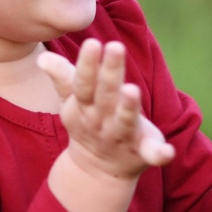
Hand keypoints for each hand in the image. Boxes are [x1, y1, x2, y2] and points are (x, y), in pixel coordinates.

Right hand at [38, 39, 174, 180]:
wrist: (96, 169)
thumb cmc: (88, 121)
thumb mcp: (73, 101)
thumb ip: (63, 77)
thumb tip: (42, 58)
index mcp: (85, 106)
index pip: (83, 84)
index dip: (87, 64)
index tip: (92, 42)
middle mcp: (102, 121)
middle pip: (106, 95)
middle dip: (110, 72)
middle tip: (115, 46)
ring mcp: (122, 137)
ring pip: (125, 122)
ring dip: (128, 108)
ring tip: (132, 90)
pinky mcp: (143, 152)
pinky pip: (151, 154)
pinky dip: (159, 154)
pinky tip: (169, 151)